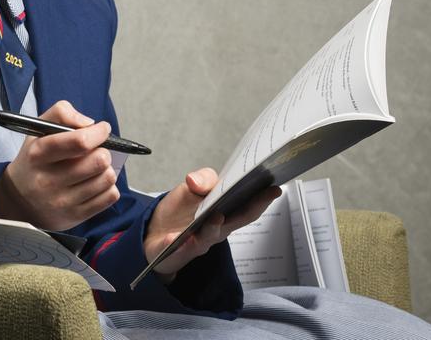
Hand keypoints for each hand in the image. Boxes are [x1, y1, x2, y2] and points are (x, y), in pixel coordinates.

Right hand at [0, 100, 120, 230]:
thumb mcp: (38, 129)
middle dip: (103, 151)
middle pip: (98, 160)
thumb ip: (62, 114)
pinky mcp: (74, 216)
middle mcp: (49, 179)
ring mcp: (62, 201)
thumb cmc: (34, 160)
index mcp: (39, 153)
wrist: (18, 200)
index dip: (98, 133)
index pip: (79, 142)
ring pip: (106, 178)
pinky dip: (108, 186)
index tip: (102, 129)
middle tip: (96, 151)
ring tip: (95, 167)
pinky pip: (109, 197)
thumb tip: (90, 123)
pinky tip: (95, 182)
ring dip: (107, 169)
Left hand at [144, 167, 280, 281]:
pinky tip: (180, 239)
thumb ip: (202, 180)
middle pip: (237, 220)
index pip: (245, 206)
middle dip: (252, 208)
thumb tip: (196, 181)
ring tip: (217, 216)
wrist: (155, 232)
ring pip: (210, 236)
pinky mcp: (178, 250)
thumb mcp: (191, 188)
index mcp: (224, 213)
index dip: (261, 198)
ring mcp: (199, 241)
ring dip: (213, 227)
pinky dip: (183, 245)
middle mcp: (217, 230)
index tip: (275, 186)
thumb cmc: (180, 211)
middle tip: (265, 195)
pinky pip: (182, 249)